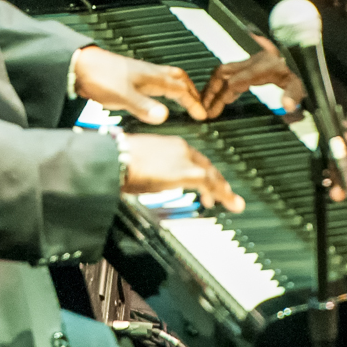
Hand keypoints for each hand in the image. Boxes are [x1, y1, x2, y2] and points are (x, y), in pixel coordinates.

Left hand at [73, 46, 205, 123]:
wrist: (80, 66)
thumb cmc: (99, 76)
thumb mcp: (123, 95)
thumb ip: (144, 106)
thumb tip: (163, 116)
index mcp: (152, 77)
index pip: (181, 89)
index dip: (194, 102)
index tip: (202, 114)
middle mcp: (149, 74)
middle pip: (179, 79)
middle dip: (192, 92)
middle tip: (199, 104)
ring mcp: (140, 76)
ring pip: (168, 78)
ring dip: (180, 88)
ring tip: (185, 100)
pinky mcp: (130, 80)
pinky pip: (156, 83)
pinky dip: (164, 90)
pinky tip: (156, 98)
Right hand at [123, 134, 244, 211]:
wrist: (114, 158)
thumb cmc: (117, 161)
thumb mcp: (138, 164)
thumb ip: (151, 171)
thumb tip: (151, 180)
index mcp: (168, 144)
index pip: (192, 157)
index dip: (201, 171)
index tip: (204, 183)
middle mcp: (180, 147)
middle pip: (205, 165)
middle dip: (216, 181)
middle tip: (224, 195)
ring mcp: (185, 158)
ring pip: (211, 174)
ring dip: (222, 189)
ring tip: (231, 202)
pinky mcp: (187, 171)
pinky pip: (211, 183)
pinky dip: (223, 193)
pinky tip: (229, 202)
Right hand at [200, 35, 304, 117]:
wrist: (299, 50)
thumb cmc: (297, 69)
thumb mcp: (299, 83)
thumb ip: (293, 94)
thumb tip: (287, 107)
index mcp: (261, 67)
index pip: (234, 82)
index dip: (221, 97)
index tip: (213, 111)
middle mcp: (251, 61)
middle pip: (222, 73)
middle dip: (210, 92)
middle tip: (202, 109)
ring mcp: (248, 60)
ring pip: (222, 70)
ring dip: (212, 86)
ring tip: (206, 102)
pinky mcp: (248, 61)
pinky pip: (228, 70)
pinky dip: (219, 82)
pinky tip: (218, 94)